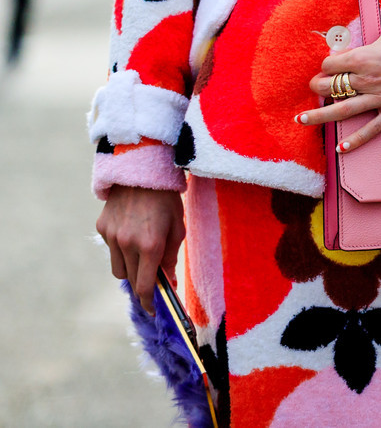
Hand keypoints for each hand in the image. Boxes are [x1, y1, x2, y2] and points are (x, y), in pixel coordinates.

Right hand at [96, 186, 183, 313]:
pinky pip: (111, 251)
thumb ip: (171, 257)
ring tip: (143, 257)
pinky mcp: (101, 228)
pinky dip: (121, 251)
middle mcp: (128, 243)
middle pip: (132, 281)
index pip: (146, 286)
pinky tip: (132, 236)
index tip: (154, 311)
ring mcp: (111, 236)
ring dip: (131, 270)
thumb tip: (168, 283)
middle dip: (143, 287)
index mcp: (151, 245)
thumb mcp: (178, 228)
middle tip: (154, 287)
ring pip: (119, 270)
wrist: (141, 171)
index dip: (149, 302)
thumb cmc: (167, 200)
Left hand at [299, 22, 380, 153]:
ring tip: (301, 119)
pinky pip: (371, 129)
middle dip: (317, 86)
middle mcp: (367, 80)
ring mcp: (380, 98)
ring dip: (319, 116)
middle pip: (330, 86)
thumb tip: (360, 46)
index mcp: (363, 58)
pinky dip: (356, 140)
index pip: (330, 64)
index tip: (330, 65)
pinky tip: (341, 148)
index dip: (327, 64)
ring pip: (342, 110)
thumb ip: (371, 40)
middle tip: (315, 87)